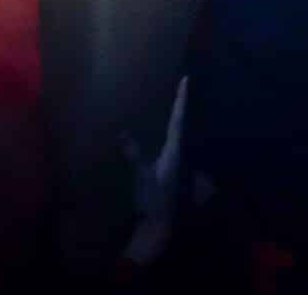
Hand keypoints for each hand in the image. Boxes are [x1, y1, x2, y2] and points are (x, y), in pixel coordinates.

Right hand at [118, 77, 187, 267]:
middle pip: (182, 125)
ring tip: (168, 105)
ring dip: (174, 122)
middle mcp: (181, 155)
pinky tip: (158, 136)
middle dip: (180, 107)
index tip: (185, 79)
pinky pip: (170, 148)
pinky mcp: (171, 174)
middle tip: (180, 87)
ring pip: (178, 137)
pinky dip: (166, 136)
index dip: (181, 99)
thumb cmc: (154, 201)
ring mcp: (177, 165)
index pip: (178, 119)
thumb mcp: (142, 176)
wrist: (160, 228)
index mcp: (176, 151)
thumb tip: (122, 132)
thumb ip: (133, 154)